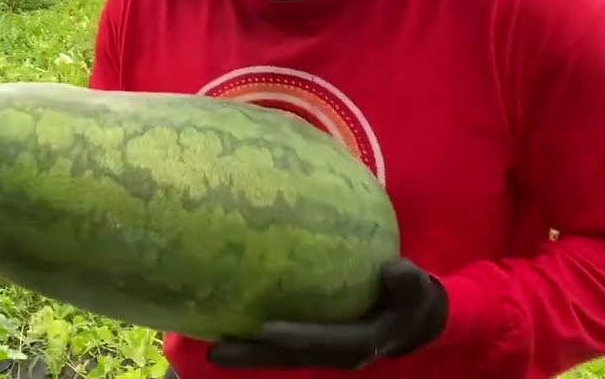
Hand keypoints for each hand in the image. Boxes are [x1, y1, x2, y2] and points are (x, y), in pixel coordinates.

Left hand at [206, 258, 447, 369]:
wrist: (410, 320)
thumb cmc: (409, 300)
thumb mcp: (417, 291)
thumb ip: (409, 283)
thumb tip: (394, 268)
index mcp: (358, 342)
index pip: (322, 343)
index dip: (296, 338)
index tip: (266, 330)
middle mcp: (334, 353)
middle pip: (288, 357)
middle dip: (253, 356)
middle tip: (215, 351)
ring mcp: (319, 351)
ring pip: (278, 355)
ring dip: (245, 353)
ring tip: (209, 345)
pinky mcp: (310, 343)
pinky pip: (278, 343)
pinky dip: (253, 339)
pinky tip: (222, 321)